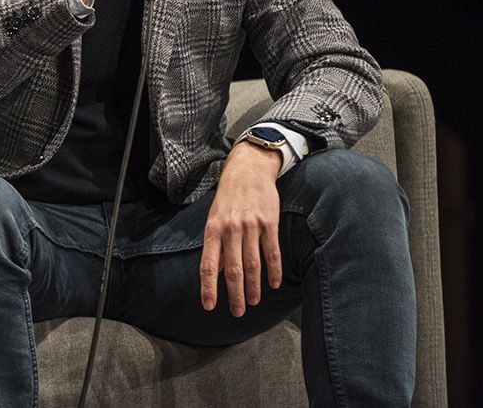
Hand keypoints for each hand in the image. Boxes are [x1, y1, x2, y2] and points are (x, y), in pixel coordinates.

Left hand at [199, 143, 282, 316]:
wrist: (248, 170)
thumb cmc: (228, 198)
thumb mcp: (214, 218)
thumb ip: (216, 245)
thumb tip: (217, 273)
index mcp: (213, 229)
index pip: (208, 264)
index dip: (208, 287)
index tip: (209, 306)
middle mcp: (231, 229)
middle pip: (233, 269)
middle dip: (235, 294)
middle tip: (237, 312)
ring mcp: (251, 226)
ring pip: (253, 264)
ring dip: (253, 287)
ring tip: (253, 302)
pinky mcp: (269, 223)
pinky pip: (272, 252)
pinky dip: (274, 270)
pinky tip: (274, 284)